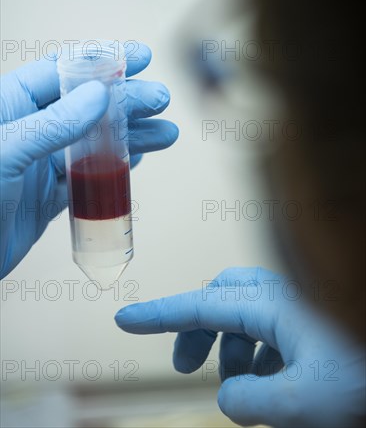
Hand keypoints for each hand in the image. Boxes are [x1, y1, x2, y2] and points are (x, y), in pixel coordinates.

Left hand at [0, 43, 177, 277]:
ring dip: (131, 136)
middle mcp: (29, 130)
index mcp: (10, 105)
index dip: (103, 61)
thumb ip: (53, 123)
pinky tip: (139, 158)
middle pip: (87, 106)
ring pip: (94, 142)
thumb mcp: (7, 152)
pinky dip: (115, 167)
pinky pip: (88, 177)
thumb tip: (98, 95)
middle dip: (127, 100)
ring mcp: (40, 164)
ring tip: (166, 133)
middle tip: (160, 99)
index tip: (139, 56)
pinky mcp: (49, 197)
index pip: (62, 71)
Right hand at [115, 267, 364, 427]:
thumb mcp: (301, 402)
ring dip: (229, 346)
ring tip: (236, 385)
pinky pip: (268, 326)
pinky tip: (271, 381)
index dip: (159, 314)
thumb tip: (228, 394)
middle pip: (221, 298)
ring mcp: (298, 305)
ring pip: (245, 311)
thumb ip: (250, 399)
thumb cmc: (364, 380)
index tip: (124, 318)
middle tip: (183, 369)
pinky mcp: (311, 320)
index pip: (201, 306)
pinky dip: (255, 351)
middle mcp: (283, 297)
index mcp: (274, 306)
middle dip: (196, 330)